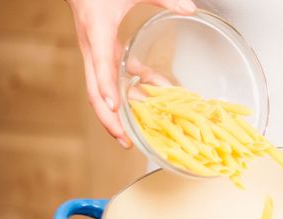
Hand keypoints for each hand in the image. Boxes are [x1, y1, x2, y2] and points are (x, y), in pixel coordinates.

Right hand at [66, 0, 196, 146]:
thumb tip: (191, 8)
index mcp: (97, 30)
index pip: (100, 64)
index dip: (106, 87)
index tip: (115, 108)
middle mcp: (91, 47)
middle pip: (94, 91)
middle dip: (108, 119)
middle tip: (126, 141)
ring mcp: (94, 52)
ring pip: (99, 92)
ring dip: (115, 115)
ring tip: (132, 136)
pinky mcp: (100, 53)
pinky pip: (111, 79)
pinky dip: (127, 92)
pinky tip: (147, 98)